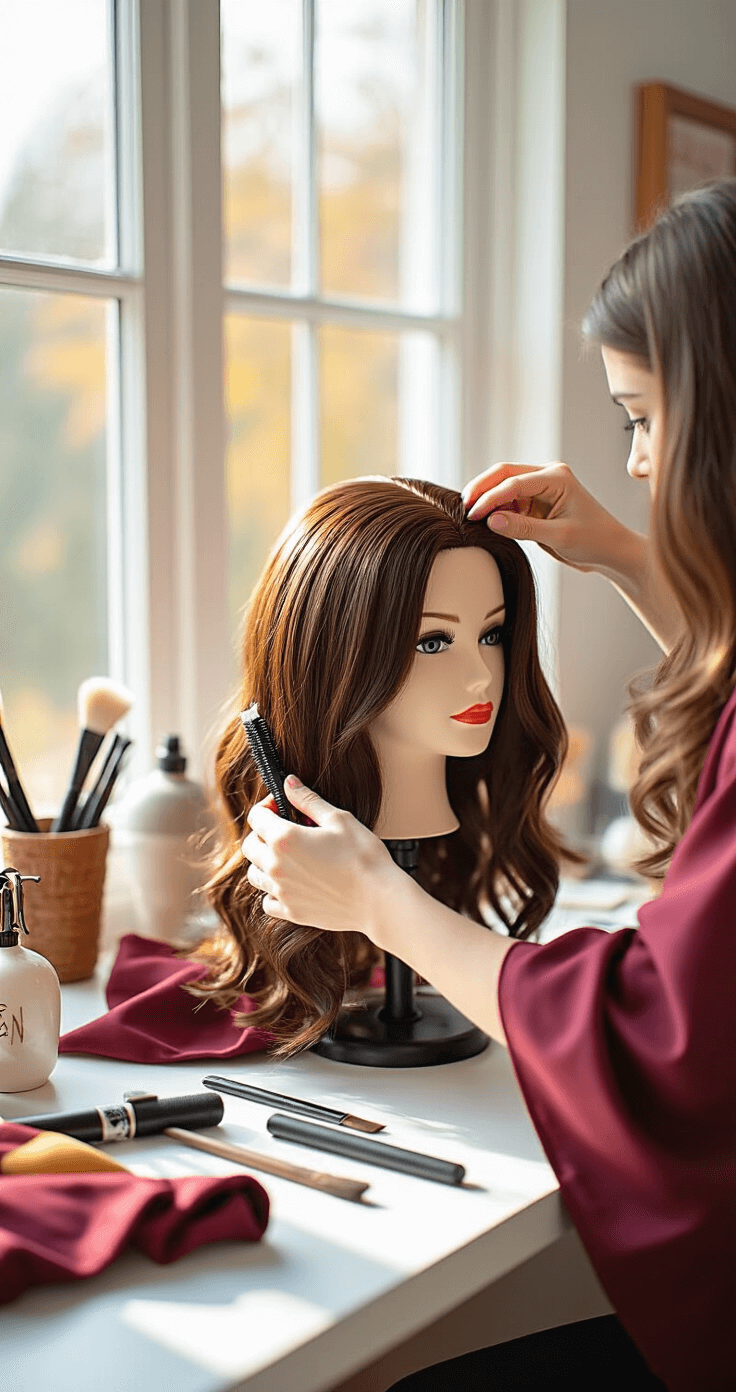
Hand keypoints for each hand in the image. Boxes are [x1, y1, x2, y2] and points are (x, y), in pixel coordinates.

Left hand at [242, 776, 396, 936]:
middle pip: (249, 845)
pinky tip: (292, 883)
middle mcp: (276, 867)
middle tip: (284, 829)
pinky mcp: (291, 912)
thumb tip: (289, 783)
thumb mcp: (339, 819)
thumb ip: (308, 800)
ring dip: (264, 862)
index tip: (281, 806)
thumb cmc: (364, 857)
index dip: (267, 806)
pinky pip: (268, 901)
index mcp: (285, 839)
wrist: (380, 900)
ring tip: (288, 857)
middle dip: (262, 833)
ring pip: (254, 874)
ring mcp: (282, 892)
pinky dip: (273, 891)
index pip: (256, 816)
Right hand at [462, 461, 625, 573]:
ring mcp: (540, 489)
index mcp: (556, 477)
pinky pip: (509, 502)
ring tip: (471, 517)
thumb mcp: (559, 536)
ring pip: (503, 487)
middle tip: (463, 507)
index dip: (490, 497)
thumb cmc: (595, 540)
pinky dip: (495, 510)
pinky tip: (485, 521)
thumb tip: (491, 520)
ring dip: (487, 499)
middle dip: (482, 489)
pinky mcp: (535, 504)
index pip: (513, 482)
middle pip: (504, 474)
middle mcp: (547, 477)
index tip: (473, 514)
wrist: (611, 551)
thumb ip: (524, 528)